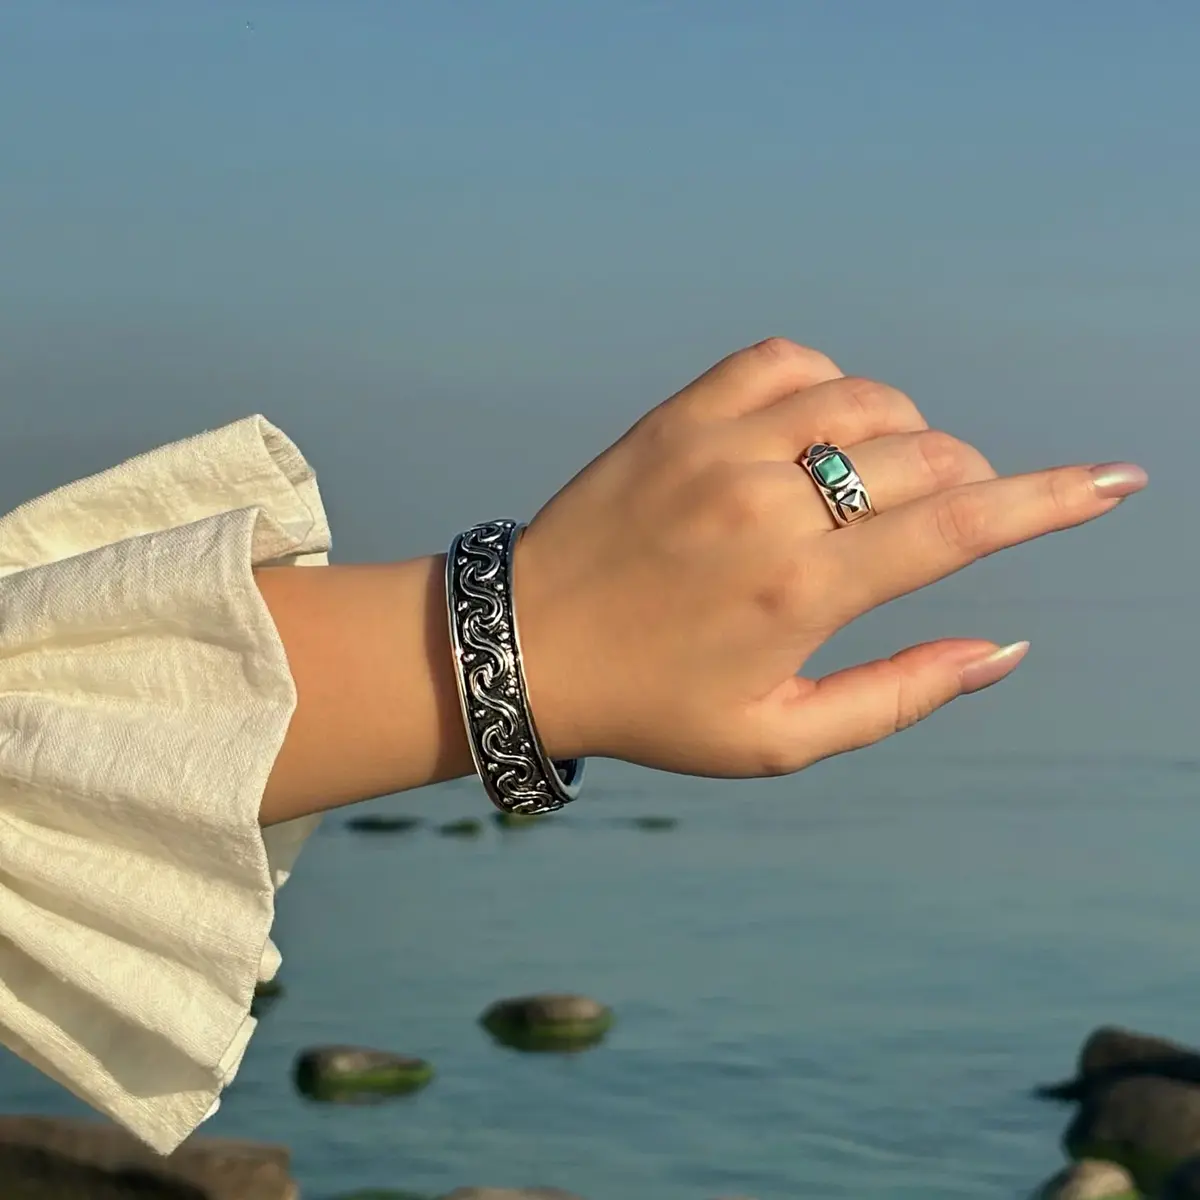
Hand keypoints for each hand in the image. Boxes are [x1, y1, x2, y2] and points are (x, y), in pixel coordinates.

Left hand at [513, 338, 1146, 776]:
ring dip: (906, 436)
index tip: (1118, 478)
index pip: (957, 528)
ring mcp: (716, 447)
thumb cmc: (654, 707)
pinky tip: (821, 429)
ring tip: (879, 486)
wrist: (523, 646)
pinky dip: (830, 385)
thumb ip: (899, 698)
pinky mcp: (677, 415)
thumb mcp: (779, 740)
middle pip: (925, 457)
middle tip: (945, 520)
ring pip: (867, 400)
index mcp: (797, 593)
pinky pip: (786, 360)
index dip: (1053, 501)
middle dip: (970, 483)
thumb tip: (1005, 647)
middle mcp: (764, 505)